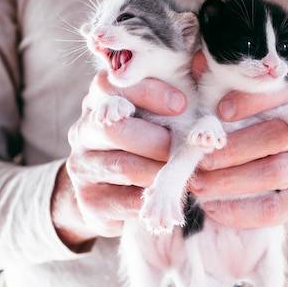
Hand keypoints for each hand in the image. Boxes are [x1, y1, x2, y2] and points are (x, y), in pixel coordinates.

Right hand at [51, 73, 185, 249]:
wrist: (106, 193)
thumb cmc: (142, 145)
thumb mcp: (154, 119)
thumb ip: (174, 108)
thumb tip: (205, 126)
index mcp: (98, 101)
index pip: (111, 86)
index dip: (147, 93)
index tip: (181, 104)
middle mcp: (83, 131)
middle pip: (115, 129)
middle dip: (158, 140)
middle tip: (185, 150)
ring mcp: (82, 166)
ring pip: (125, 167)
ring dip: (160, 172)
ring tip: (183, 175)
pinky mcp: (88, 200)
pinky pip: (126, 200)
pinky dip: (153, 199)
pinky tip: (166, 196)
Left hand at [190, 78, 287, 227]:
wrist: (228, 171)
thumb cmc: (220, 124)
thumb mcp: (212, 98)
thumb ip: (209, 79)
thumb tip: (200, 62)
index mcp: (287, 99)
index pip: (284, 92)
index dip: (252, 101)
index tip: (220, 110)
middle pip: (279, 135)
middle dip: (234, 149)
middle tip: (200, 158)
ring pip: (276, 172)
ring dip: (231, 181)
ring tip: (198, 185)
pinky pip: (275, 208)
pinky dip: (240, 211)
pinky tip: (211, 208)